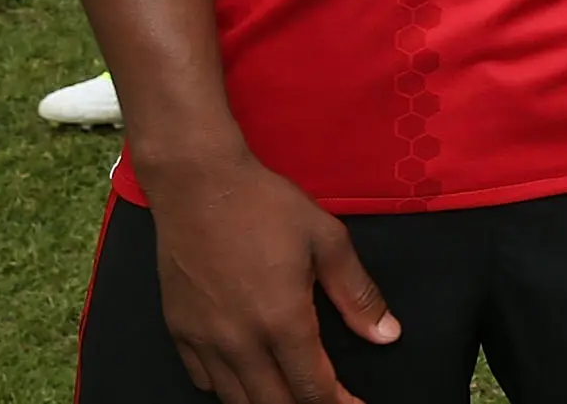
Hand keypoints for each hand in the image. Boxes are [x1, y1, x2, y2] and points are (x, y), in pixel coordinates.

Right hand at [139, 152, 397, 403]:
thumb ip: (357, 294)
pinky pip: (203, 381)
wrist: (198, 185)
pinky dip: (229, 389)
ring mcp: (203, 341)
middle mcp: (239, 342)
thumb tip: (387, 335)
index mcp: (282, 321)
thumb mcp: (327, 240)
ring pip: (236, 400)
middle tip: (327, 401)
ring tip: (291, 394)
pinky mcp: (178, 332)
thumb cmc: (266, 206)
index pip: (312, 388)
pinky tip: (245, 378)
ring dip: (267, 402)